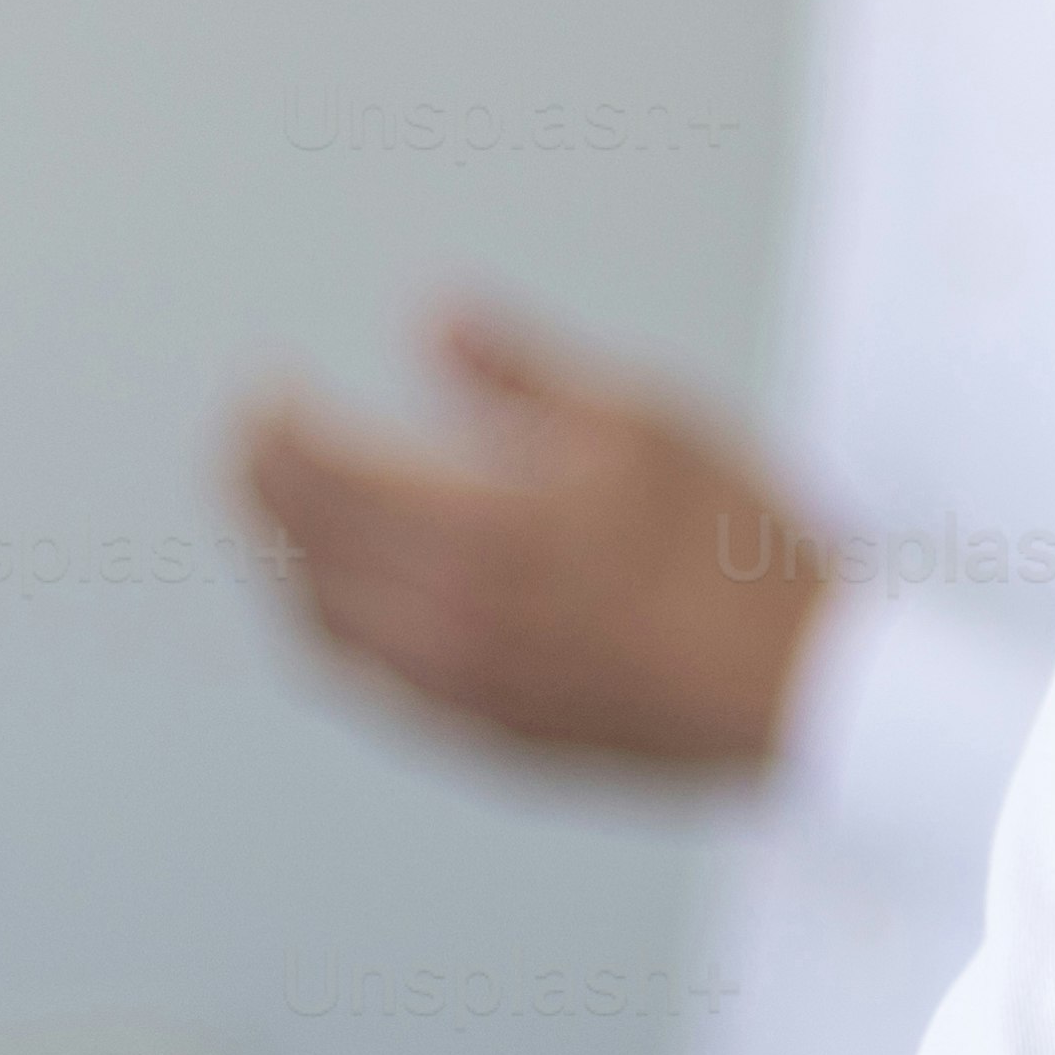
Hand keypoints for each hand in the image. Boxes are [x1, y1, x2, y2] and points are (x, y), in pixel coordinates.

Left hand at [234, 299, 824, 773]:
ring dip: (286, 561)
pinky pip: (370, 680)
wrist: (807, 692)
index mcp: (481, 531)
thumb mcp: (644, 420)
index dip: (274, 427)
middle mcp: (450, 620)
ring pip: (323, 625)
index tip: (263, 389)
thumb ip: (522, 371)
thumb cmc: (738, 547)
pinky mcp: (489, 735)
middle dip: (259, 486)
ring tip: (284, 514)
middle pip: (302, 550)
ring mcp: (464, 690)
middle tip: (247, 439)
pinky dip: (333, 627)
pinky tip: (349, 600)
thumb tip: (430, 318)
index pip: (320, 475)